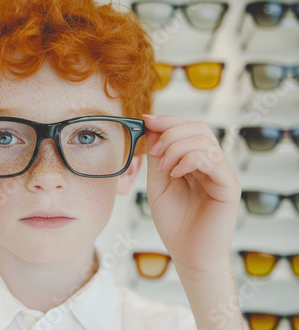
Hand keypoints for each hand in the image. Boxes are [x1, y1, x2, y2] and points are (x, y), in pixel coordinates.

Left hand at [143, 114, 240, 277]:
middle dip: (171, 131)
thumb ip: (156, 157)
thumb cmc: (174, 222)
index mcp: (195, 162)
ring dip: (176, 147)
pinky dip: (190, 160)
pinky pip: (212, 159)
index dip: (167, 121)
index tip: (145, 120)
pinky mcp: (229, 187)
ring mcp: (222, 174)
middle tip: (154, 150)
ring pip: (204, 140)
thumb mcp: (158, 184)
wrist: (187, 254)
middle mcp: (211, 164)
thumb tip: (150, 128)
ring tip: (163, 168)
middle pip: (198, 128)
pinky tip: (175, 174)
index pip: (187, 129)